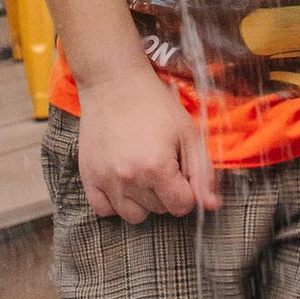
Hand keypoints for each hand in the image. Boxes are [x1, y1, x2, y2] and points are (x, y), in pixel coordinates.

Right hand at [76, 66, 209, 221]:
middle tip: (161, 162)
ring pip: (133, 216)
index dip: (188, 189)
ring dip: (143, 201)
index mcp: (157, 167)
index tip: (181, 169)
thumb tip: (211, 206)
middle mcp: (129, 179)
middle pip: (159, 210)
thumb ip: (202, 172)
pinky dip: (116, 202)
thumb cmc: (154, 104)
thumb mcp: (187, 133)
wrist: (113, 83)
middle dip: (166, 191)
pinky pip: (104, 210)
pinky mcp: (88, 177)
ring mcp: (105, 180)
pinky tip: (122, 182)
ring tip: (142, 173)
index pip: (182, 206)